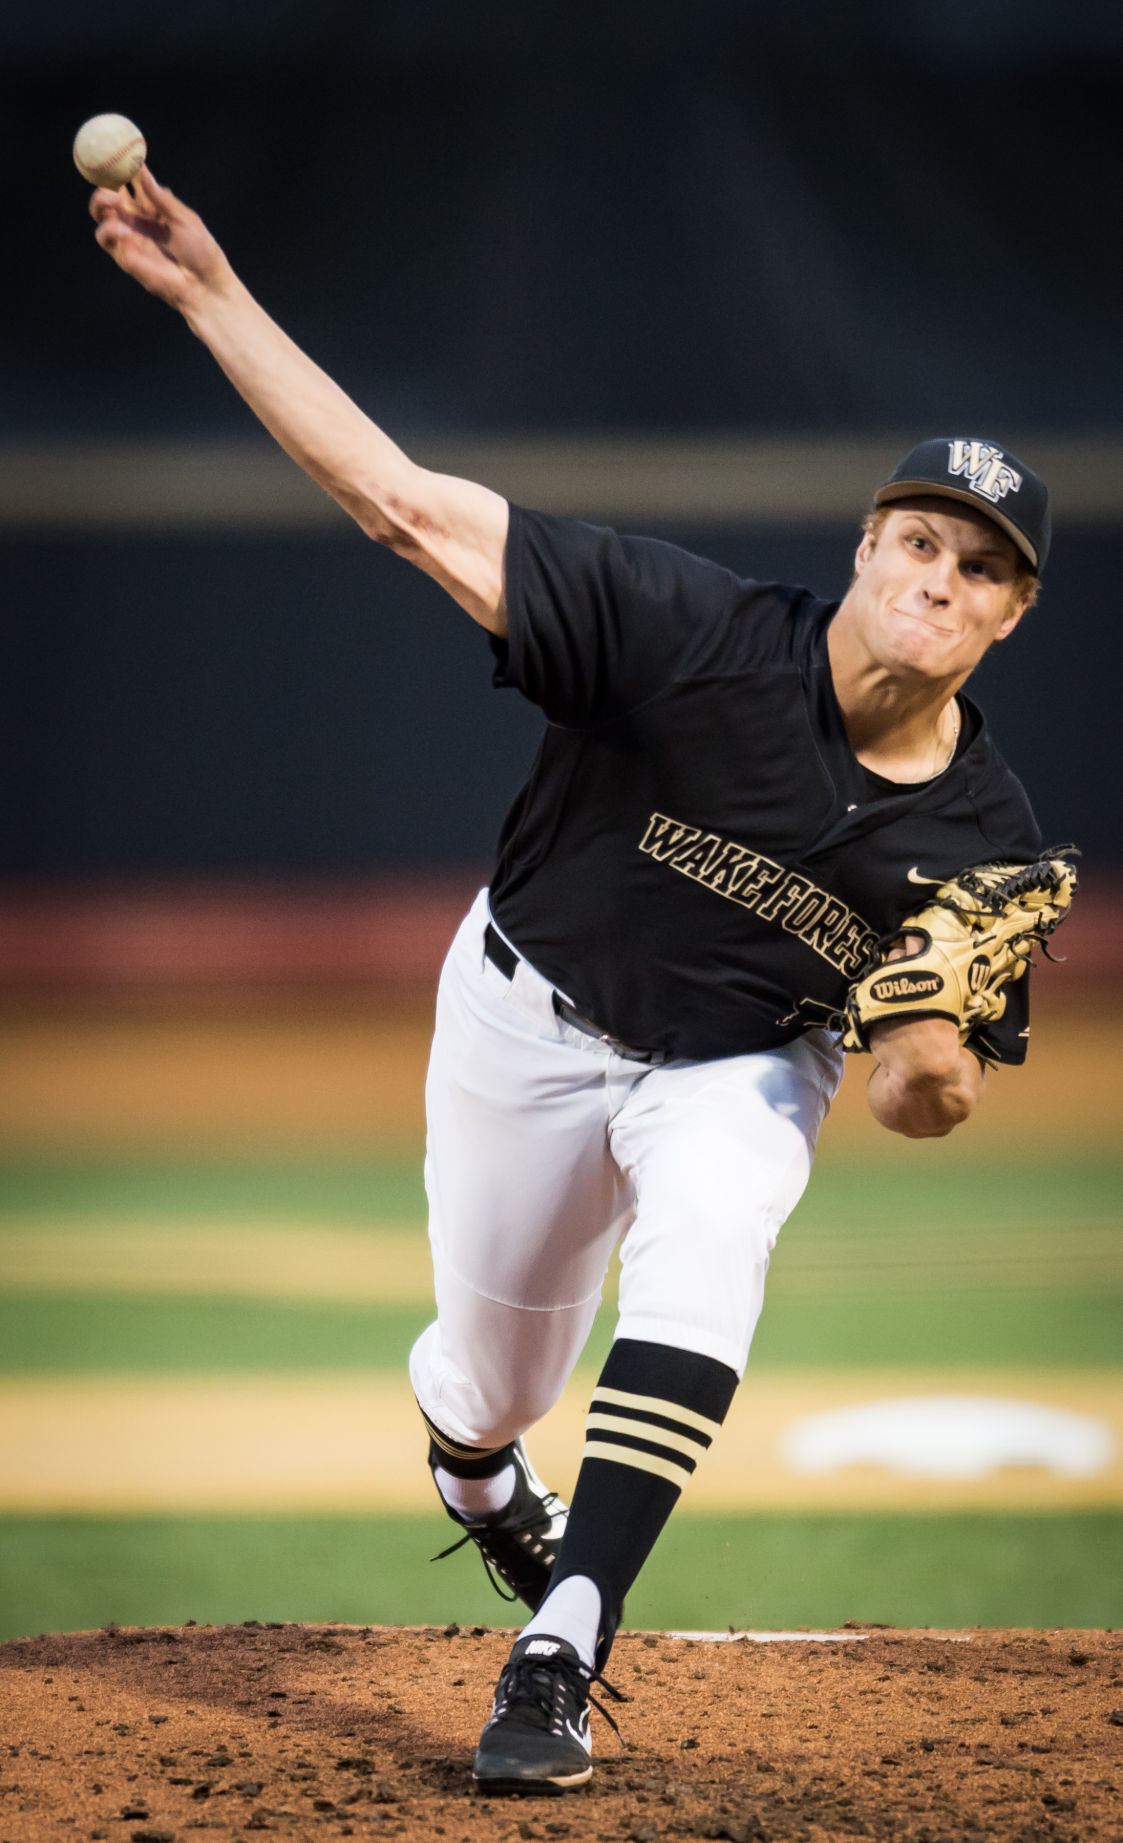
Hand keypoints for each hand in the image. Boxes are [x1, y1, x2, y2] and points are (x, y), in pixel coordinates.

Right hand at [90, 167, 231, 314]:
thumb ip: (160, 197)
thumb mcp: (184, 218)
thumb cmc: (201, 251)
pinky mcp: (124, 256)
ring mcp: (129, 236)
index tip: (116, 147)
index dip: (121, 163)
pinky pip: (104, 237)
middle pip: (109, 191)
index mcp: (152, 205)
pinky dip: (108, 228)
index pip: (130, 179)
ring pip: (100, 211)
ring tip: (114, 199)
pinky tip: (121, 229)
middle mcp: (137, 218)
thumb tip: (142, 169)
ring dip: (101, 200)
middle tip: (108, 171)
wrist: (204, 285)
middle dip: (104, 177)